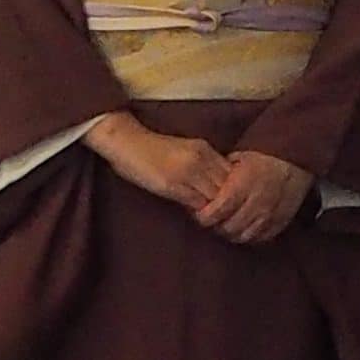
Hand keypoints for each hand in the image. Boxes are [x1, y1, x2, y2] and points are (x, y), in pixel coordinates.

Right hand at [85, 112, 228, 213]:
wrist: (126, 141)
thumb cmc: (150, 149)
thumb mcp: (183, 151)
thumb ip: (201, 165)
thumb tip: (215, 188)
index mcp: (204, 148)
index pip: (233, 174)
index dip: (233, 191)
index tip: (227, 201)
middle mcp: (200, 158)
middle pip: (229, 187)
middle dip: (228, 203)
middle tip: (222, 214)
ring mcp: (187, 171)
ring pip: (216, 198)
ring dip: (215, 210)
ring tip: (210, 218)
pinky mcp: (173, 184)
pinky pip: (198, 205)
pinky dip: (200, 213)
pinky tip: (194, 215)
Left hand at [197, 150, 315, 245]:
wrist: (295, 157)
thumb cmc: (263, 154)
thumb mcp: (237, 158)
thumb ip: (220, 175)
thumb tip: (204, 186)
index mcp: (241, 186)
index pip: (216, 212)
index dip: (204, 217)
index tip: (200, 214)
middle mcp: (256, 203)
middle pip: (229, 227)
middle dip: (217, 226)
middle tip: (213, 221)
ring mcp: (271, 214)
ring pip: (245, 236)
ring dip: (233, 233)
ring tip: (228, 225)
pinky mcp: (282, 220)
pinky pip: (262, 237)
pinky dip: (251, 235)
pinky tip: (245, 228)